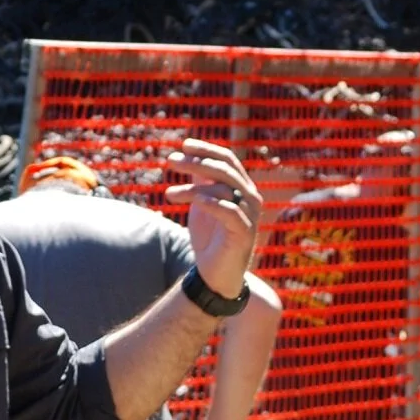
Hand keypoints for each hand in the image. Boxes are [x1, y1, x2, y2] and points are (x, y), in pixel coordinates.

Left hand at [165, 138, 261, 299]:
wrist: (215, 275)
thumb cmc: (210, 238)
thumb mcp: (202, 204)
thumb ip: (200, 182)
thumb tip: (189, 156)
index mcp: (243, 187)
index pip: (228, 159)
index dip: (206, 149)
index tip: (184, 145)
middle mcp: (251, 197)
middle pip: (224, 169)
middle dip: (196, 162)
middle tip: (171, 161)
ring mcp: (250, 214)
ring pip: (223, 188)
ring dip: (192, 188)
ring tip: (168, 194)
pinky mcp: (244, 232)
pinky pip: (228, 211)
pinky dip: (208, 203)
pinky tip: (189, 201)